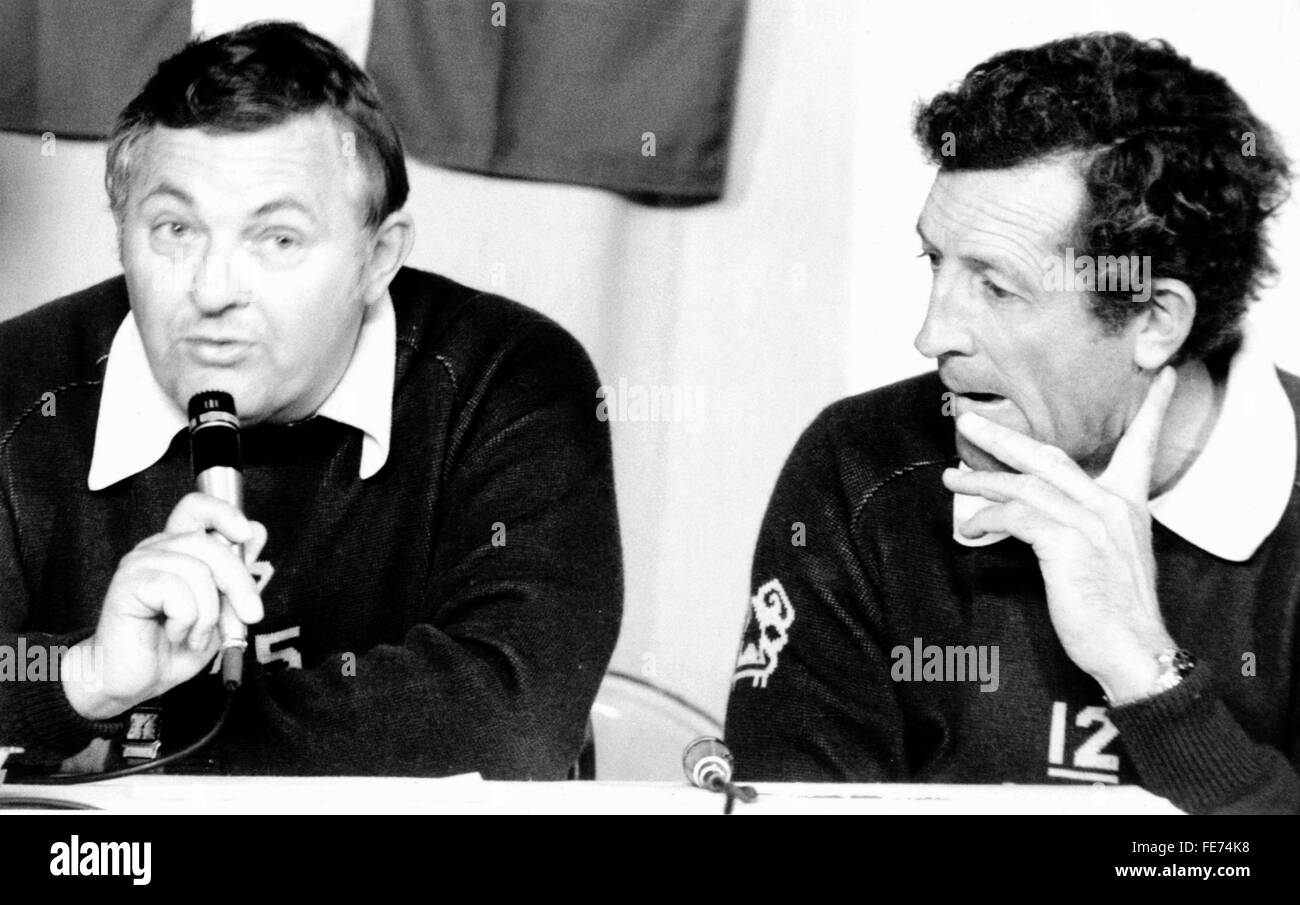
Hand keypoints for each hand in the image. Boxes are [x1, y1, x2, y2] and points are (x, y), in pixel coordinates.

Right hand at [62, 493, 266, 719]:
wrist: (134, 680)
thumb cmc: (173, 645)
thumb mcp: (220, 610)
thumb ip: (235, 573)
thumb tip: (257, 531)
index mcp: (178, 549)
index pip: (197, 507)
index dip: (224, 513)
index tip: (245, 534)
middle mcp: (157, 549)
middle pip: (210, 544)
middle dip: (239, 583)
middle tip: (251, 616)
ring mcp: (140, 564)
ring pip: (198, 571)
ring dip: (209, 613)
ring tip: (196, 635)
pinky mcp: (128, 584)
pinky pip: (176, 591)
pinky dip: (187, 621)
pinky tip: (176, 634)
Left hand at [941, 367, 1178, 700]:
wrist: (1134, 651)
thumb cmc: (1116, 612)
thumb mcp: (1109, 556)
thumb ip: (1082, 526)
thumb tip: (1037, 512)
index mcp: (1128, 504)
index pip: (1140, 445)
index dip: (1151, 410)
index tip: (1163, 376)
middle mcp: (1111, 504)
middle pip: (1048, 455)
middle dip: (1002, 437)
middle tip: (968, 420)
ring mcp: (1089, 520)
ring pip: (1023, 484)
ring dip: (981, 480)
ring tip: (952, 478)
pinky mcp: (1065, 541)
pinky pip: (1014, 515)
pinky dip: (987, 519)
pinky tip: (972, 528)